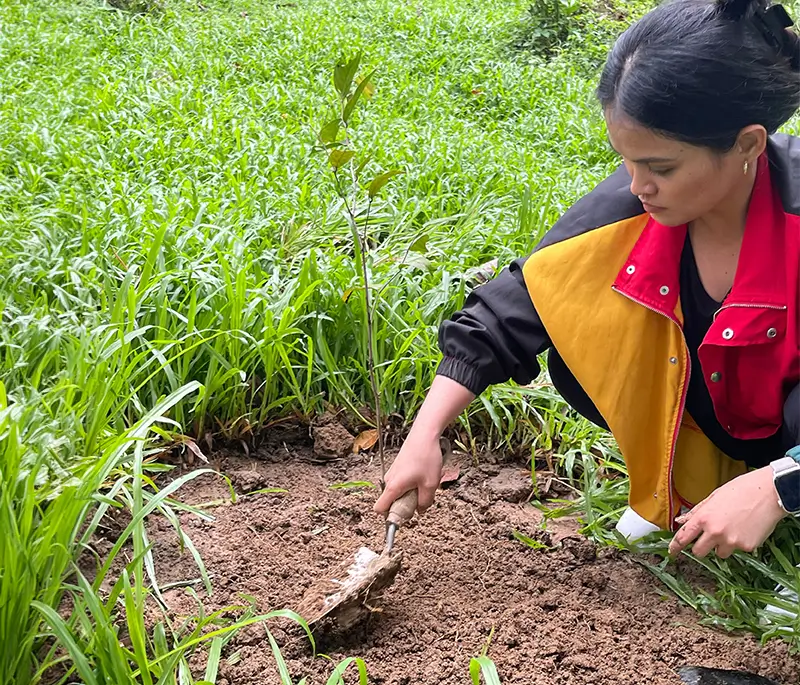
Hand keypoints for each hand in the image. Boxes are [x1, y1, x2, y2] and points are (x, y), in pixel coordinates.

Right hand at [373, 429, 442, 515]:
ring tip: (424, 482)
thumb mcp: (431, 484)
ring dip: (410, 492)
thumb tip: (420, 510)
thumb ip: (425, 502)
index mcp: (393, 486)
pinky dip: (411, 483)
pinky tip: (423, 474)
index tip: (404, 515)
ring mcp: (392, 472)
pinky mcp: (398, 466)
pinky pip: (401, 482)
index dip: (390, 516)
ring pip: (398, 491)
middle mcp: (389, 480)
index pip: (379, 508)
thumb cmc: (426, 457)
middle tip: (420, 496)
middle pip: (391, 501)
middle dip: (405, 504)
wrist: (425, 434)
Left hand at [668, 466, 786, 558]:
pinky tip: (745, 529)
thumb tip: (681, 521)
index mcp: (704, 517)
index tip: (672, 552)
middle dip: (701, 547)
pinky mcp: (746, 547)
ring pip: (719, 553)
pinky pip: (737, 550)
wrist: (769, 493)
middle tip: (708, 539)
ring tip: (732, 529)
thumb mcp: (713, 497)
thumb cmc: (741, 490)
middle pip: (699, 552)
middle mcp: (715, 531)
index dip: (675, 546)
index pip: (683, 536)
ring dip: (721, 546)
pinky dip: (739, 543)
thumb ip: (696, 512)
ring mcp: (731, 541)